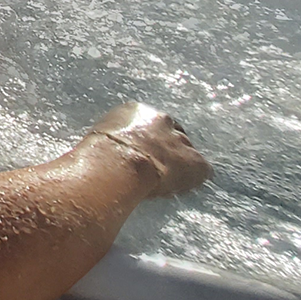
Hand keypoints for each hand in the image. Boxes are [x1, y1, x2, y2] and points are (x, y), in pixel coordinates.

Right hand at [86, 102, 210, 197]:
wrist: (118, 164)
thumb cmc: (99, 153)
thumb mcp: (100, 137)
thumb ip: (112, 139)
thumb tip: (103, 152)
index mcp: (138, 110)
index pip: (149, 123)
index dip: (147, 140)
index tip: (141, 153)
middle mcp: (163, 120)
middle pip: (172, 134)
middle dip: (168, 149)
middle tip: (156, 167)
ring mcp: (180, 140)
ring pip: (186, 152)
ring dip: (179, 165)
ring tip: (166, 181)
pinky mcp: (196, 163)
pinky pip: (201, 171)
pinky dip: (192, 180)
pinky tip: (177, 188)